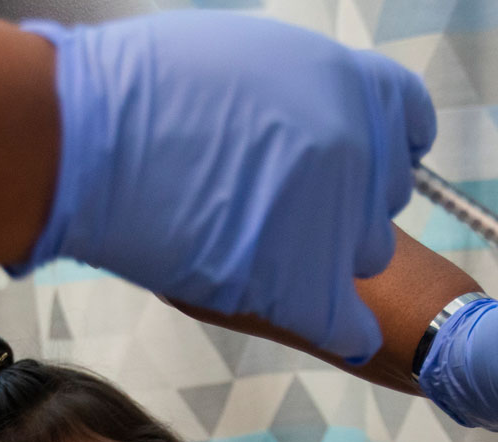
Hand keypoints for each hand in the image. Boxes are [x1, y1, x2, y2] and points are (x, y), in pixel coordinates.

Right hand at [16, 12, 435, 364]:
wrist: (89, 142)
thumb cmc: (143, 90)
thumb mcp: (244, 59)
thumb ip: (295, 91)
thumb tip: (305, 114)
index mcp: (351, 83)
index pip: (408, 119)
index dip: (379, 140)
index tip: (354, 155)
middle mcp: (359, 150)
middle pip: (384, 191)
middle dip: (345, 196)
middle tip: (280, 197)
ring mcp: (337, 222)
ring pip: (368, 252)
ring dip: (329, 251)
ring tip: (261, 239)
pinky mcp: (307, 286)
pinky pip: (351, 322)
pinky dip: (344, 326)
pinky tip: (335, 321)